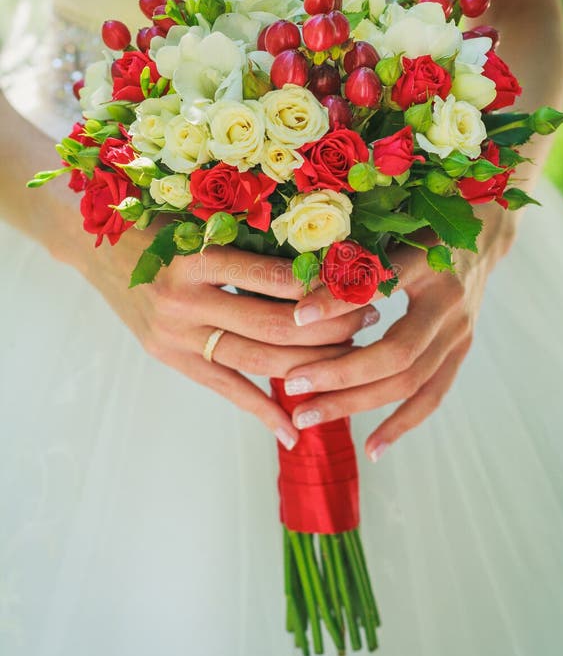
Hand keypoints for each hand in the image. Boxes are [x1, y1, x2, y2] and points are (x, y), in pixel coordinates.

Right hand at [74, 225, 377, 448]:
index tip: (360, 285)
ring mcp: (175, 336)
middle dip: (327, 329)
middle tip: (369, 321)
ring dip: (308, 367)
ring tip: (350, 360)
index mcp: (197, 257)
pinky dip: (262, 412)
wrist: (101, 251)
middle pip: (271, 326)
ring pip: (255, 361)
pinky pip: (226, 391)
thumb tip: (326, 260)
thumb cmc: (164, 229)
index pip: (271, 278)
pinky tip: (293, 431)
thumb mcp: (204, 224)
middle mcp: (183, 299)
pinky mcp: (172, 360)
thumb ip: (251, 244)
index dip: (319, 288)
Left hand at [283, 205, 516, 459]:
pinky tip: (372, 448)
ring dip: (356, 403)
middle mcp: (449, 302)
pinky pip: (431, 397)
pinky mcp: (460, 352)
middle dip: (339, 374)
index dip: (338, 302)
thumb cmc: (417, 225)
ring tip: (306, 417)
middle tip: (291, 387)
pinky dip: (401, 424)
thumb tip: (294, 284)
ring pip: (409, 382)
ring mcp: (460, 332)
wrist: (481, 232)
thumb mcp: (387, 226)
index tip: (296, 317)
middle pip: (396, 352)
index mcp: (427, 261)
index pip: (380, 285)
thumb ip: (349, 254)